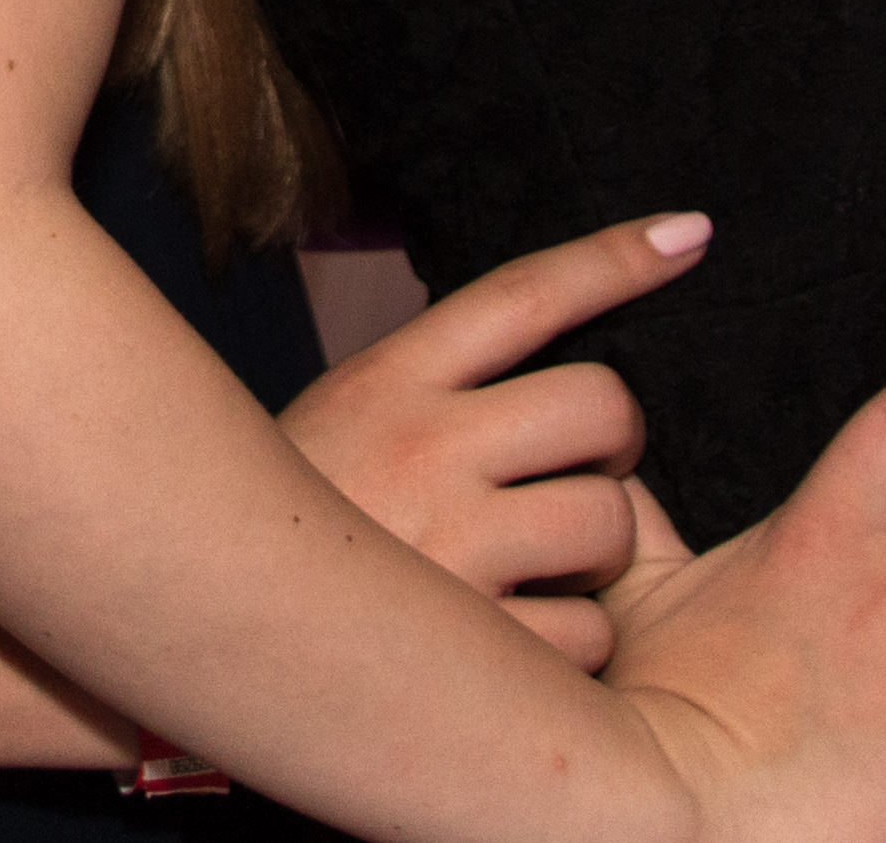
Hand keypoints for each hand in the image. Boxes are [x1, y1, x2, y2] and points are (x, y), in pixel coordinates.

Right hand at [277, 210, 704, 665]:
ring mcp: (446, 542)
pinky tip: (511, 652)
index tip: (691, 234)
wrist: (194, 624)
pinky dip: (568, 651)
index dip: (615, 259)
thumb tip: (550, 375)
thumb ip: (430, 395)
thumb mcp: (336, 423)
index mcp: (385, 379)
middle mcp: (418, 443)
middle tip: (574, 480)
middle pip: (600, 404)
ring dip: (594, 558)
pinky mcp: (468, 644)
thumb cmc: (291, 527)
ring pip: (607, 521)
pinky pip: (588, 634)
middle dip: (612, 448)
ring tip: (531, 576)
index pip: (522, 295)